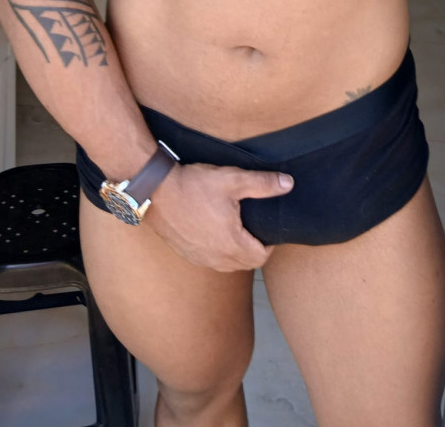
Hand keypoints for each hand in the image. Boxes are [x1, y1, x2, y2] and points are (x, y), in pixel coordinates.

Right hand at [144, 162, 292, 270]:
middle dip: (255, 250)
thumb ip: (263, 184)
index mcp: (231, 244)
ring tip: (238, 230)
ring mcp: (199, 258)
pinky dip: (219, 252)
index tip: (267, 228)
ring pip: (228, 265)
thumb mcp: (233, 180)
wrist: (156, 191)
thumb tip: (288, 184)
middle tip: (255, 228)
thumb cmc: (194, 186)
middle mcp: (216, 258)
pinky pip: (210, 261)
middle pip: (246, 264)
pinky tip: (216, 232)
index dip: (270, 245)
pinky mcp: (186, 254)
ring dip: (237, 253)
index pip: (261, 258)